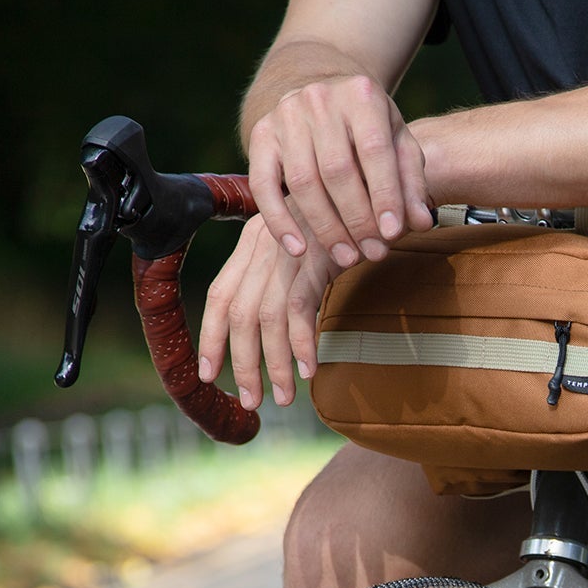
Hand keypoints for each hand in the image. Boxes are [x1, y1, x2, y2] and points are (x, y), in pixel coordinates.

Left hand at [200, 216, 344, 408]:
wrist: (378, 188)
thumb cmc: (347, 224)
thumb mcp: (306, 246)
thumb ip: (285, 276)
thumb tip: (277, 327)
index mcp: (253, 242)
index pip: (220, 295)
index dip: (211, 337)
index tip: (209, 374)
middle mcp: (263, 244)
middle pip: (239, 312)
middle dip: (242, 362)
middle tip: (251, 400)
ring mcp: (290, 250)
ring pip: (266, 317)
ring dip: (273, 363)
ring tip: (282, 396)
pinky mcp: (317, 257)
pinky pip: (300, 308)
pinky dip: (302, 343)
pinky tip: (308, 370)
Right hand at [247, 74, 436, 269]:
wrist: (322, 98)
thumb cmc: (368, 129)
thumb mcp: (397, 143)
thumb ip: (410, 181)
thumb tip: (421, 222)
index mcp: (361, 95)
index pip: (374, 150)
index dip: (384, 194)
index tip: (393, 233)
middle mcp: (320, 99)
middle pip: (336, 169)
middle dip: (357, 218)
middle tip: (373, 252)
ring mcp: (286, 115)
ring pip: (302, 181)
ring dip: (325, 227)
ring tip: (346, 257)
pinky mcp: (260, 134)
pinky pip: (263, 184)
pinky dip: (279, 221)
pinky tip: (297, 249)